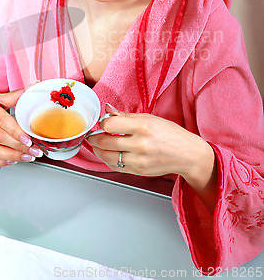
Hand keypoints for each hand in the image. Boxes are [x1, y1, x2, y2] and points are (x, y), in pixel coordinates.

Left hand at [88, 103, 217, 211]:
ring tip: (97, 144)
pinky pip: (115, 166)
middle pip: (105, 141)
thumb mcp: (149, 118)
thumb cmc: (170, 134)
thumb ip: (125, 115)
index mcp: (143, 126)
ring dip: (97, 150)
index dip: (102, 122)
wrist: (187, 154)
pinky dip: (107, 159)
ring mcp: (139, 160)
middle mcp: (140, 144)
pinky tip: (108, 153)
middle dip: (94, 138)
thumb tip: (108, 108)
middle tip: (92, 134)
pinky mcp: (138, 171)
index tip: (102, 122)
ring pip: (107, 156)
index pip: (110, 124)